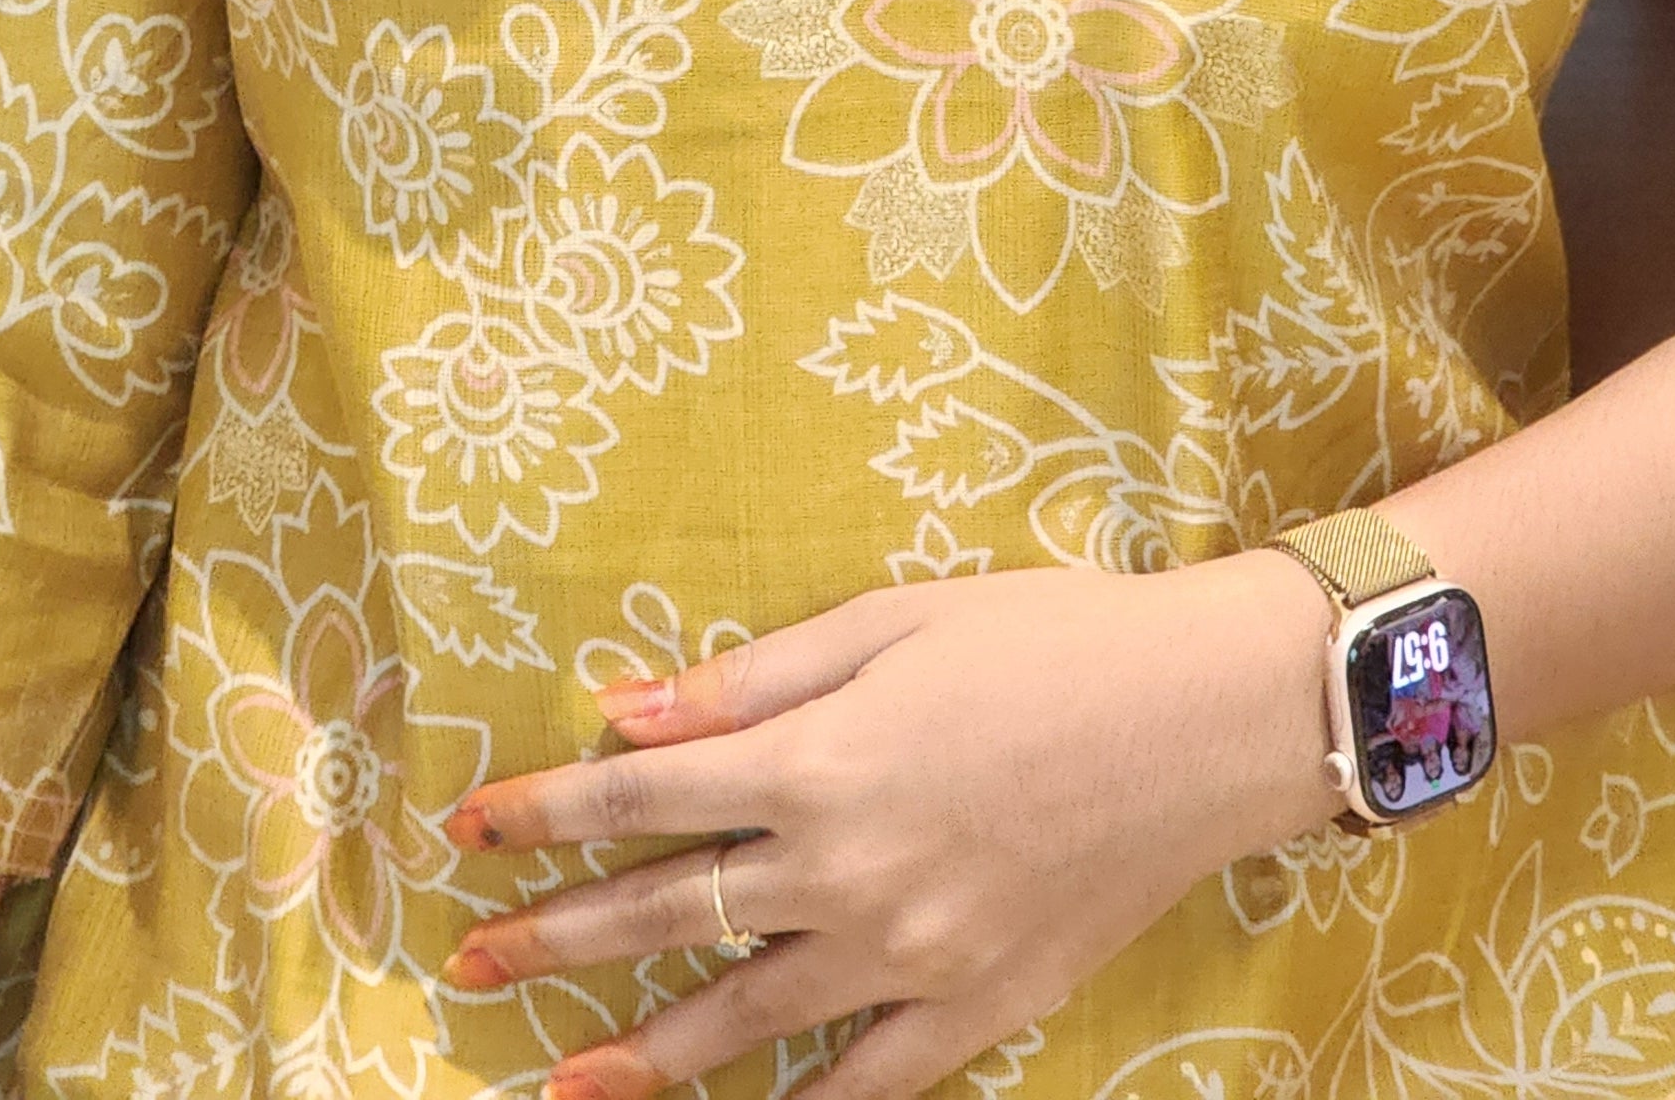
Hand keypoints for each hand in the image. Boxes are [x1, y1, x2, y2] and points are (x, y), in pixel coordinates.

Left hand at [437, 551, 1334, 1099]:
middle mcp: (846, 873)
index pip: (640, 798)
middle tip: (469, 965)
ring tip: (560, 1082)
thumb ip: (755, 680)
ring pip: (744, 1023)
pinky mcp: (978, 1009)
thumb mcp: (895, 621)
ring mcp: (911, 958)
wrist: (1208, 718)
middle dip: (556, 940)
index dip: (542, 815)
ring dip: (640, 1054)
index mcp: (818, 762)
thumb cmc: (1052, 638)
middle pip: (667, 916)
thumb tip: (625, 712)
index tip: (466, 831)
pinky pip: (867, 1084)